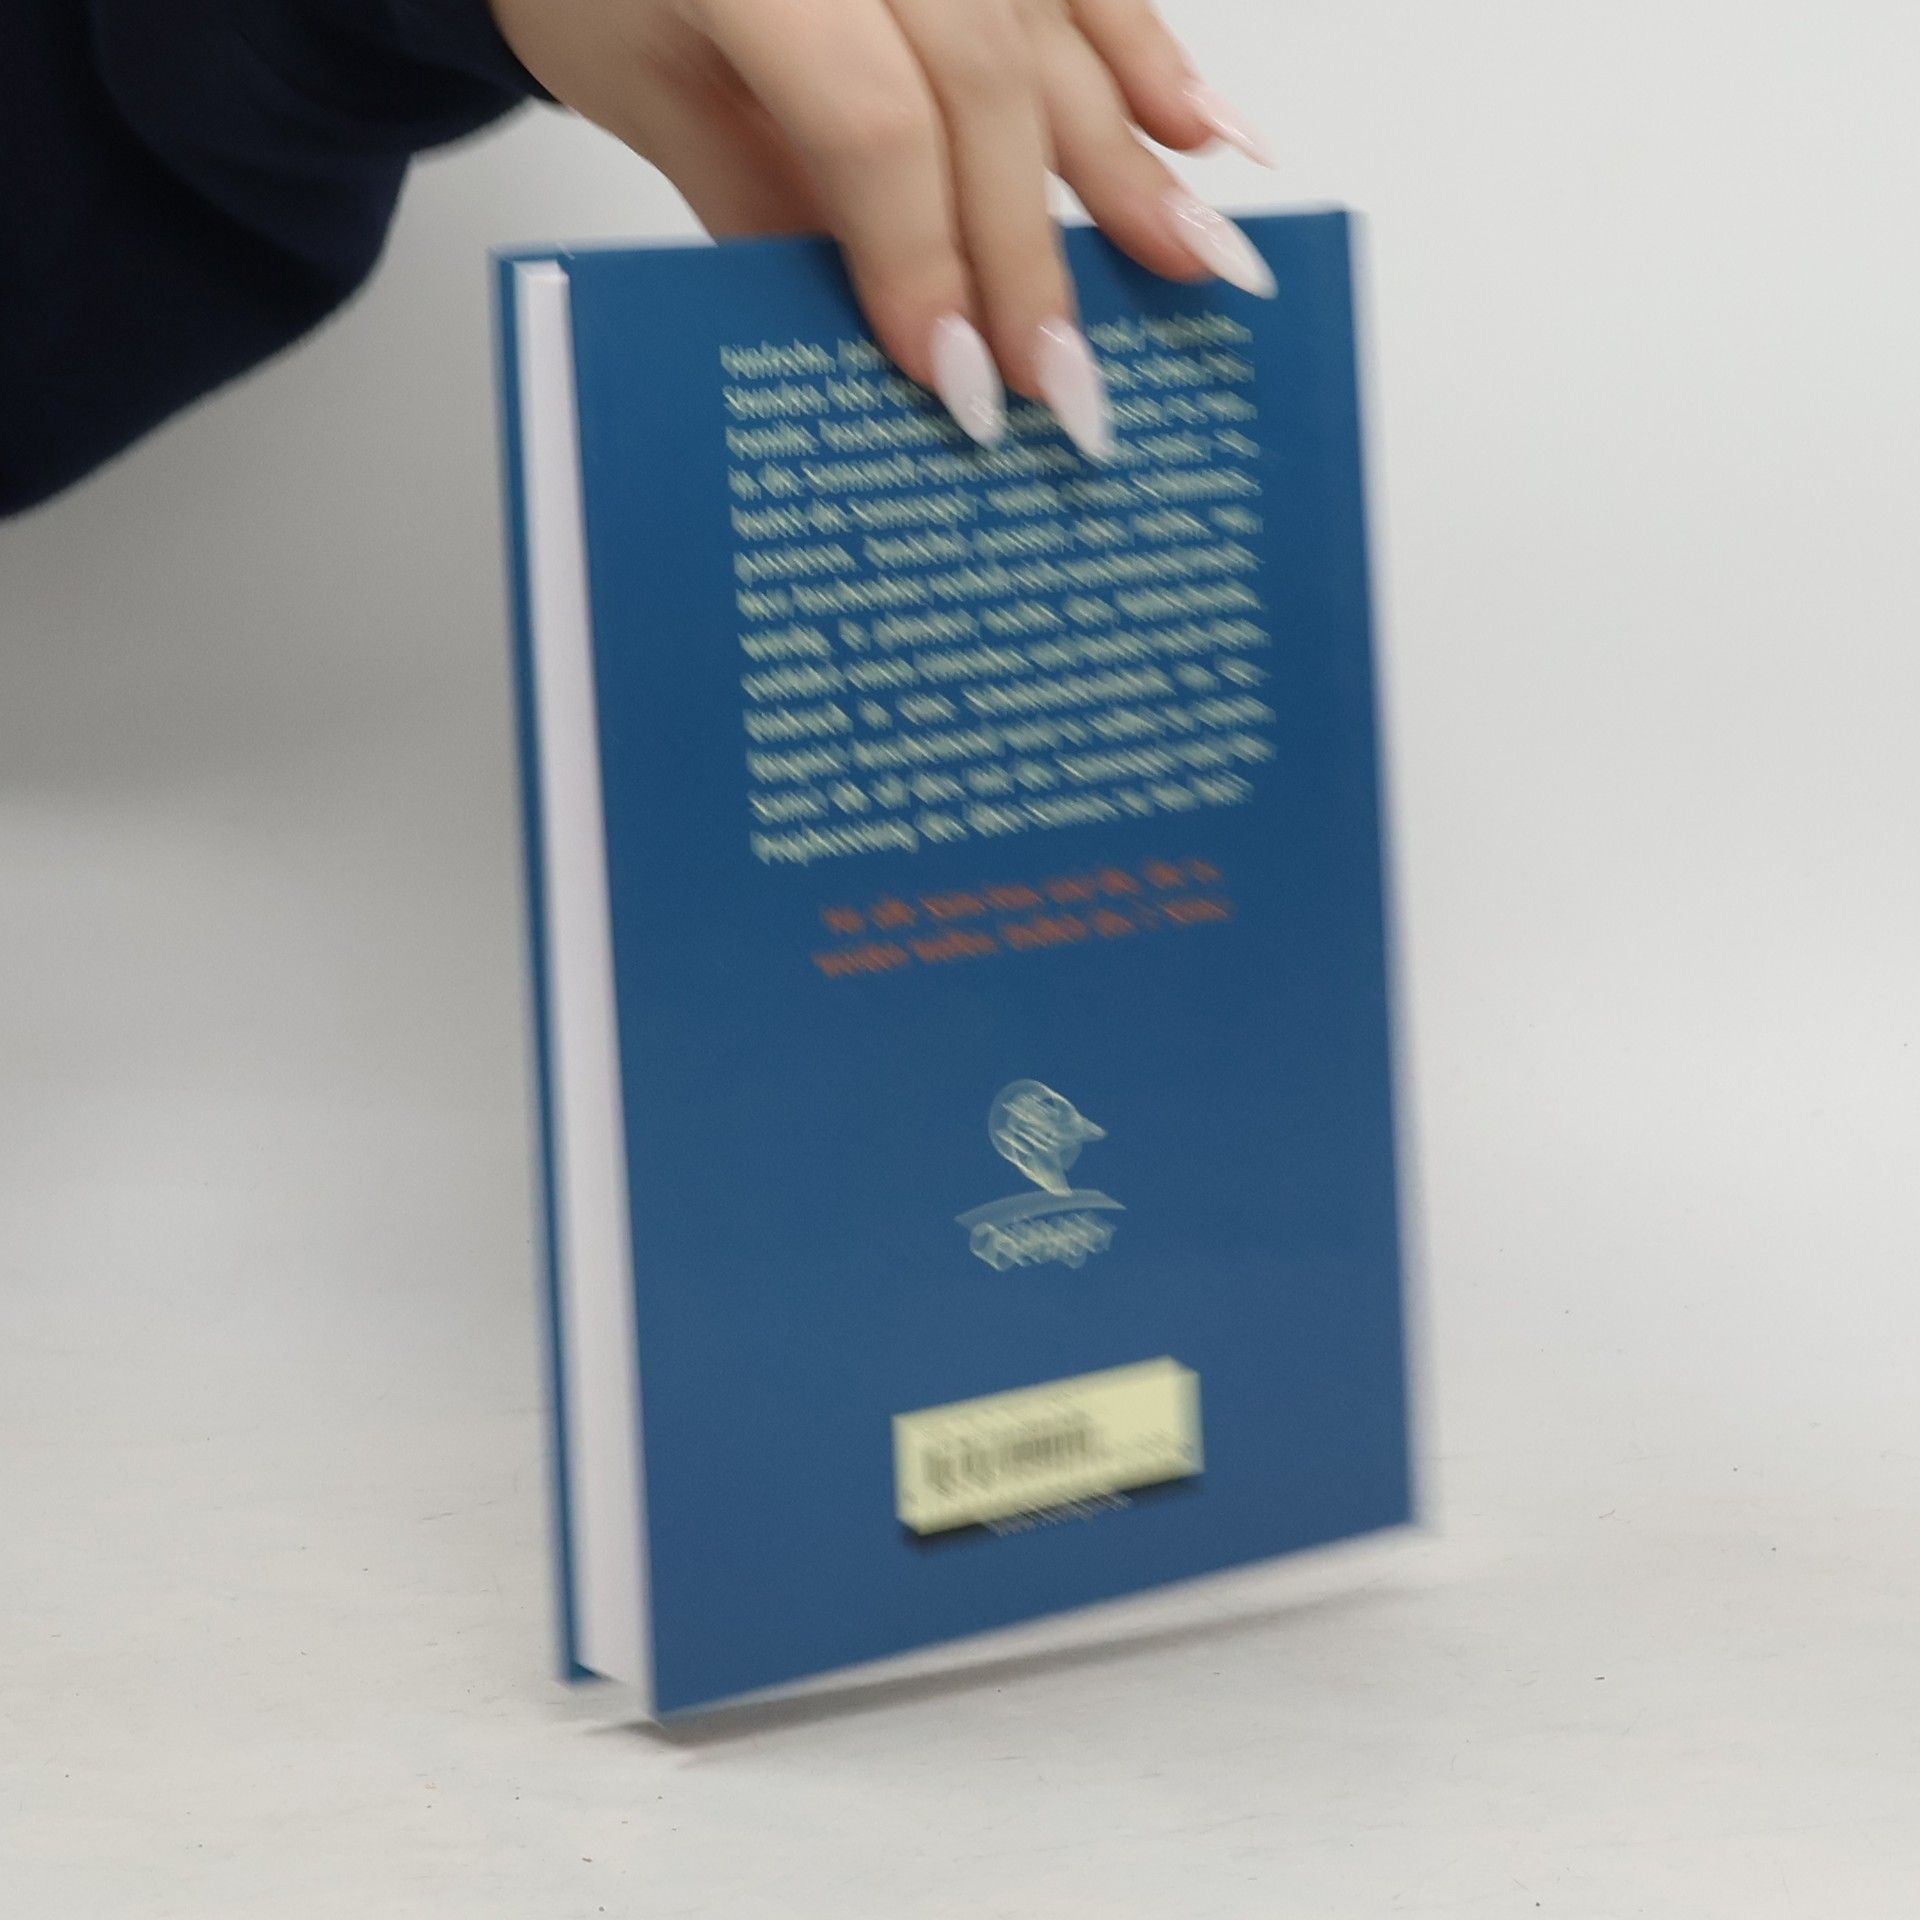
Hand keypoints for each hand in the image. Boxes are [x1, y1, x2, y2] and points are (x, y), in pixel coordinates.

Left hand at [488, 0, 1275, 456]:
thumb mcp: (643, 93)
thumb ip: (764, 205)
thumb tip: (879, 339)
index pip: (869, 120)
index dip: (923, 258)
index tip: (957, 381)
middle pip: (981, 83)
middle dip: (1029, 248)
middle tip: (1067, 382)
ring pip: (1048, 29)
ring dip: (1128, 159)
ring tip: (1191, 267)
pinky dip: (1150, 52)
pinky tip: (1206, 133)